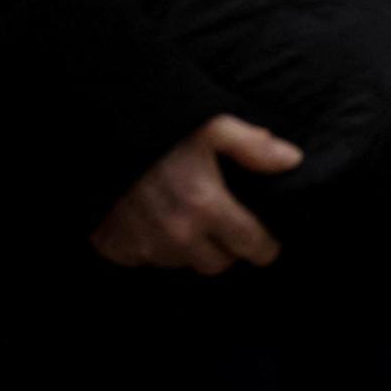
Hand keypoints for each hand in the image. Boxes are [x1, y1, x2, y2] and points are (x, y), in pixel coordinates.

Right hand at [89, 115, 302, 274]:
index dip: (265, 247)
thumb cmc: (159, 128)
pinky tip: (154, 222)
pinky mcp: (115, 248)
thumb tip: (292, 161)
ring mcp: (142, 246)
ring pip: (181, 264)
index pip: (249, 245)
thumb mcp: (213, 126)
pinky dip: (154, 247)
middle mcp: (175, 235)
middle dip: (227, 250)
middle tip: (228, 229)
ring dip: (190, 249)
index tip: (269, 245)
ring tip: (189, 220)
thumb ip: (254, 147)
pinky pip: (145, 259)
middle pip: (216, 264)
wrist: (97, 131)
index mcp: (205, 206)